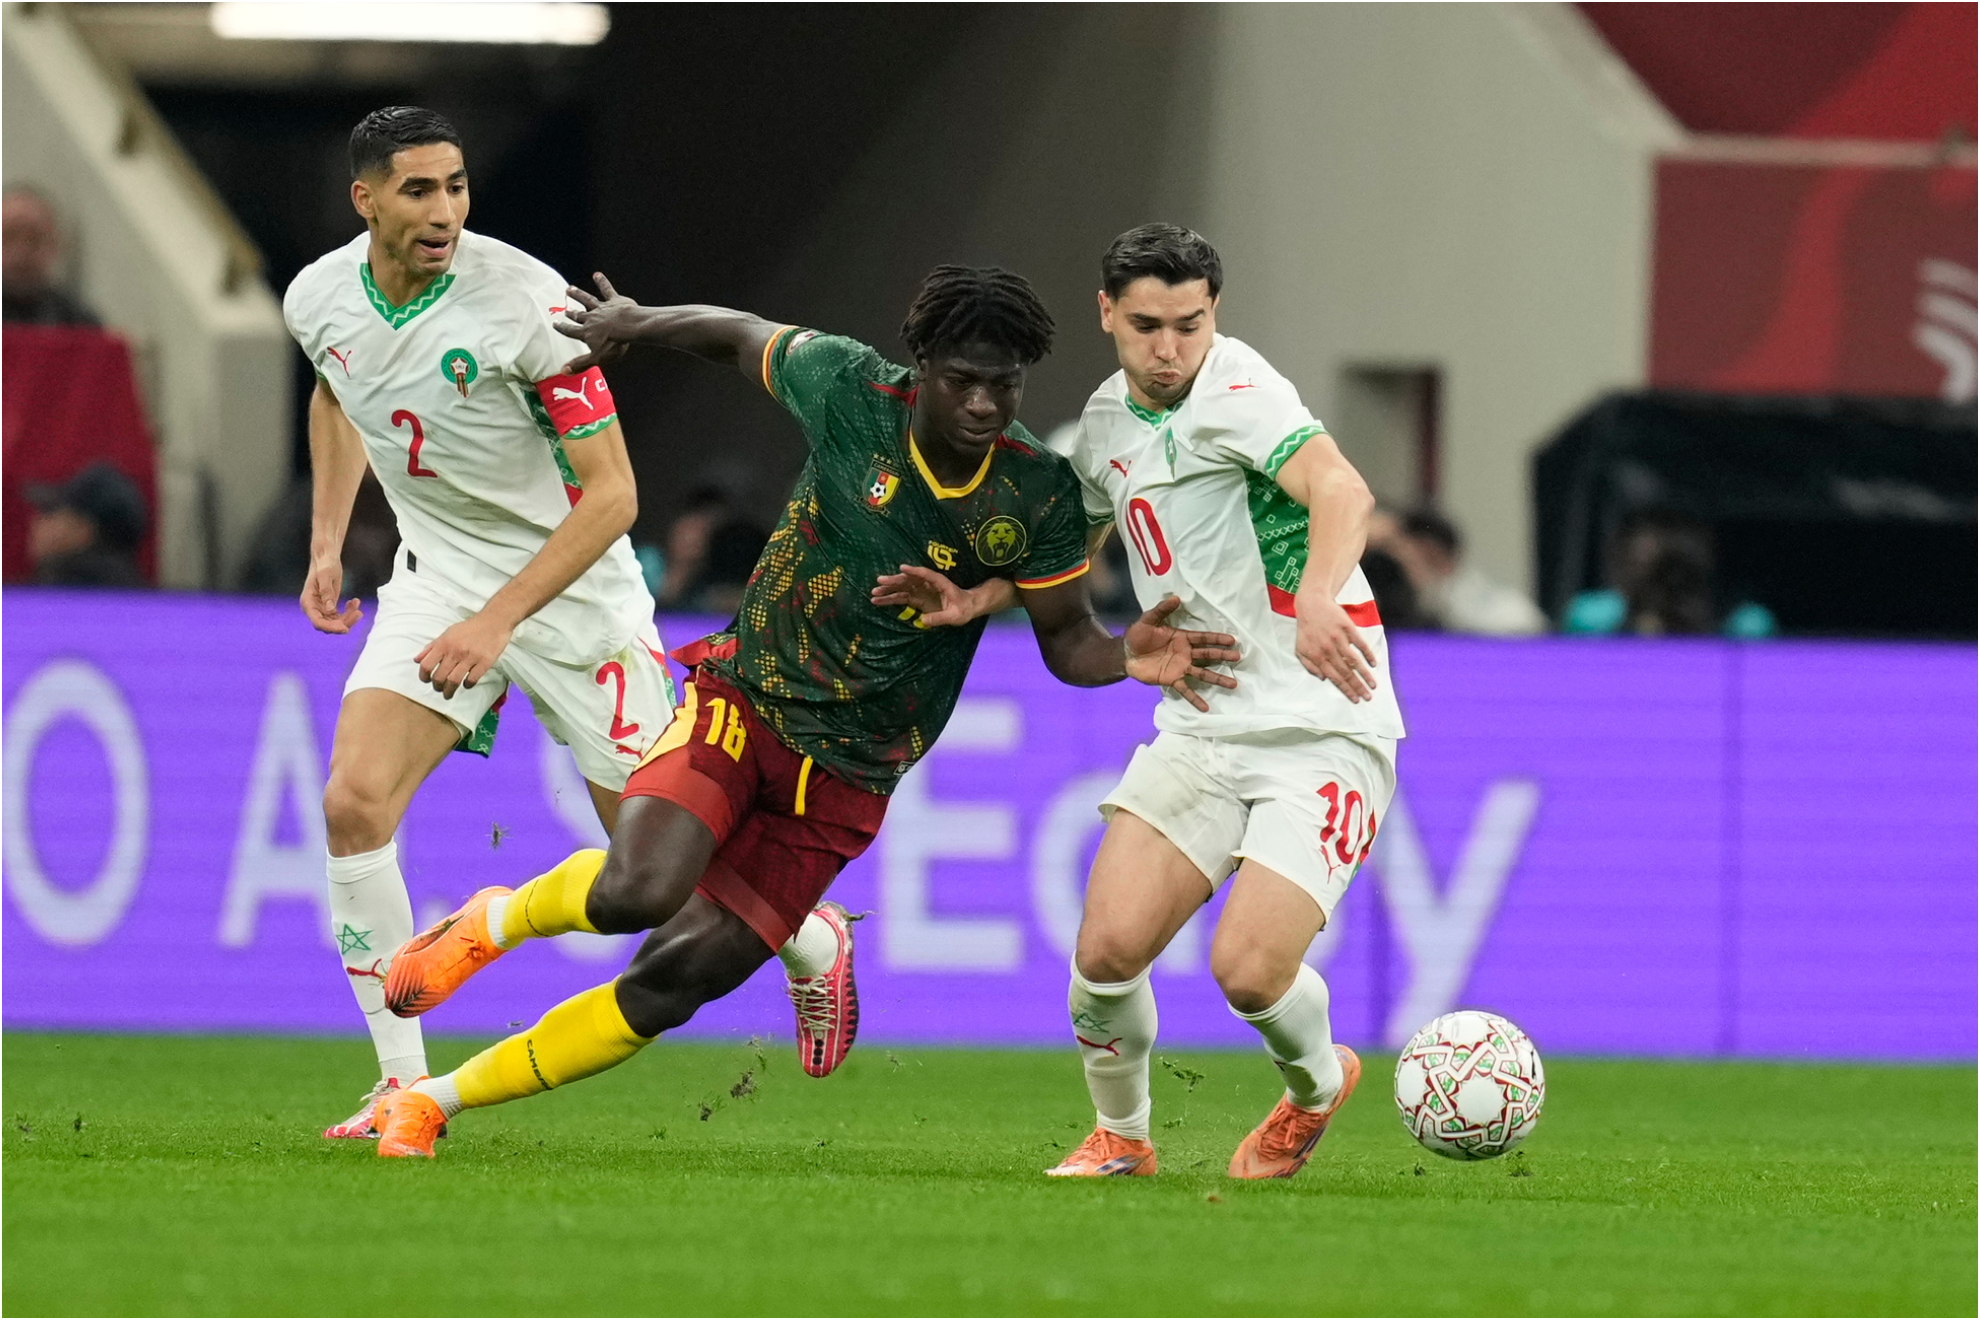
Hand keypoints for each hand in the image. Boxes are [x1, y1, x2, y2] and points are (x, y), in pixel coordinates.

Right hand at [300, 556, 360, 633]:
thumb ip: (327, 593)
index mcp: (308, 602)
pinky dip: (349, 612)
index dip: (331, 627)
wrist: (326, 558)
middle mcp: (313, 609)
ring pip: (336, 622)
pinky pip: (340, 617)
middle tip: (358, 613)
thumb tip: (330, 610)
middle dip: (344, 622)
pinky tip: (355, 602)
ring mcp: (321, 609)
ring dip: (349, 617)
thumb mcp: (326, 576)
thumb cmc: (325, 565)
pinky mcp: (329, 607)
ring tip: (357, 603)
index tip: (345, 628)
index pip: (317, 622)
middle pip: (328, 625)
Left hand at [414, 612, 513, 697]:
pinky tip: (466, 684)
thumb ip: (431, 647)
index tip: (426, 680)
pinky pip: (472, 679)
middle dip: (437, 687)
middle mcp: (455, 651)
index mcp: (444, 644)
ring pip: (454, 681)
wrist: (493, 622)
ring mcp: (470, 658)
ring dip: (449, 691)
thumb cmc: (469, 628)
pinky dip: (467, 685)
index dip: (423, 676)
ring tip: (448, 694)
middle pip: (439, 677)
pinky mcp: (484, 662)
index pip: (426, 665)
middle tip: (439, 689)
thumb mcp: (447, 633)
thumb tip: (417, 660)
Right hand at [556, 272, 637, 372]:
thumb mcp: (597, 358)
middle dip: (572, 313)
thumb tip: (563, 371)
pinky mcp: (614, 301)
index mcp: (587, 332)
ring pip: (587, 300)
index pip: (571, 331)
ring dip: (578, 295)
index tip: (555, 324)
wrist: (629, 327)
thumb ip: (580, 364)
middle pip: (579, 315)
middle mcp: (591, 319)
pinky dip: (602, 282)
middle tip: (565, 310)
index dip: (563, 328)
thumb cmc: (614, 344)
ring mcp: (602, 308)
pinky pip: (606, 290)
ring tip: (570, 288)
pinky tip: (597, 274)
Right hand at [871, 564, 992, 627]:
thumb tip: (923, 621)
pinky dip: (891, 599)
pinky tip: (879, 601)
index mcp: (939, 583)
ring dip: (889, 590)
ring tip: (874, 593)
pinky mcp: (918, 599)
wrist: (967, 608)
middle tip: (879, 582)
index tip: (902, 568)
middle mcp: (927, 584)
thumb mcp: (955, 616)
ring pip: (902, 588)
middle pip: (909, 580)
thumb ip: (940, 618)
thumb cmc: (964, 609)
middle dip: (894, 581)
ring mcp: (921, 591)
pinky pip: (902, 598)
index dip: (914, 572)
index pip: (925, 575)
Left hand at [1123, 596, 1241, 711]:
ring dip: (1217, 679)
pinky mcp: (1172, 680)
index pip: (1203, 638)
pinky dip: (1195, 699)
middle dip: (1223, 656)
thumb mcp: (1148, 620)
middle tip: (1238, 657)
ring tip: (1233, 684)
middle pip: (1208, 655)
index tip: (1232, 640)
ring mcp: (1181, 668)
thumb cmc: (1138, 635)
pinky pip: (1186, 690)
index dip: (1217, 638)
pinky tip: (1206, 708)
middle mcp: (1185, 653)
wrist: (1126, 654)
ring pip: (1203, 673)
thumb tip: (1176, 597)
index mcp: (1182, 638)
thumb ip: (1162, 610)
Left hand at [1296, 593, 1376, 701]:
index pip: (1334, 678)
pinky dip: (1368, 654)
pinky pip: (1360, 644)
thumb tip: (1323, 679)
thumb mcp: (1300, 649)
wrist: (1312, 604)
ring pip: (1354, 661)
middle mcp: (1328, 649)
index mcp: (1317, 656)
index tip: (1355, 699)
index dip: (1346, 690)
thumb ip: (1309, 666)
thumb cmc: (1306, 629)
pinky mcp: (1348, 628)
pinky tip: (1373, 663)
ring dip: (1365, 674)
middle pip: (1346, 672)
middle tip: (1368, 697)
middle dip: (1358, 687)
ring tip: (1373, 685)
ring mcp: (1339, 638)